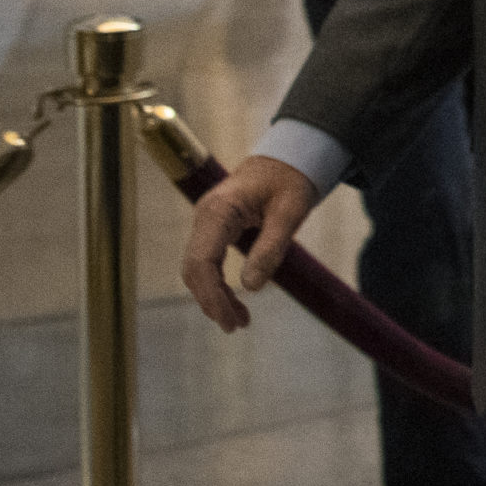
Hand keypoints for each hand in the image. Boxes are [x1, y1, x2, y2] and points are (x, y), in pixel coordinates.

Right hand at [178, 155, 319, 330]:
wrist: (287, 158)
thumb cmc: (291, 180)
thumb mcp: (291, 212)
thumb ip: (271, 247)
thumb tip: (251, 287)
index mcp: (219, 211)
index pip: (201, 261)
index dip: (211, 294)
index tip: (230, 319)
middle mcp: (205, 217)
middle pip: (194, 269)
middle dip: (211, 301)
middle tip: (236, 327)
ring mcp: (207, 222)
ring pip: (199, 269)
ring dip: (214, 296)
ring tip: (240, 321)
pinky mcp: (214, 228)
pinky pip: (209, 262)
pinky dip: (218, 284)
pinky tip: (236, 301)